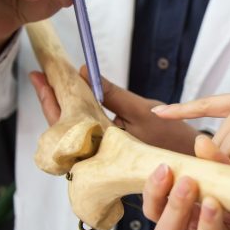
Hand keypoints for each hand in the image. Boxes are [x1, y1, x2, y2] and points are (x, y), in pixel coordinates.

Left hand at [29, 67, 199, 154]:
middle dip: (51, 98)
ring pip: (72, 130)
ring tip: (52, 83)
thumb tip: (82, 72)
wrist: (190, 158)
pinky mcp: (109, 153)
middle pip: (63, 126)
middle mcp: (95, 156)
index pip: (64, 121)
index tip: (40, 75)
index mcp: (99, 148)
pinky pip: (86, 132)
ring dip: (62, 106)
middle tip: (39, 75)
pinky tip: (75, 99)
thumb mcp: (141, 109)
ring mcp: (101, 157)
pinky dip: (79, 113)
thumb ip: (110, 93)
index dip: (50, 96)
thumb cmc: (170, 136)